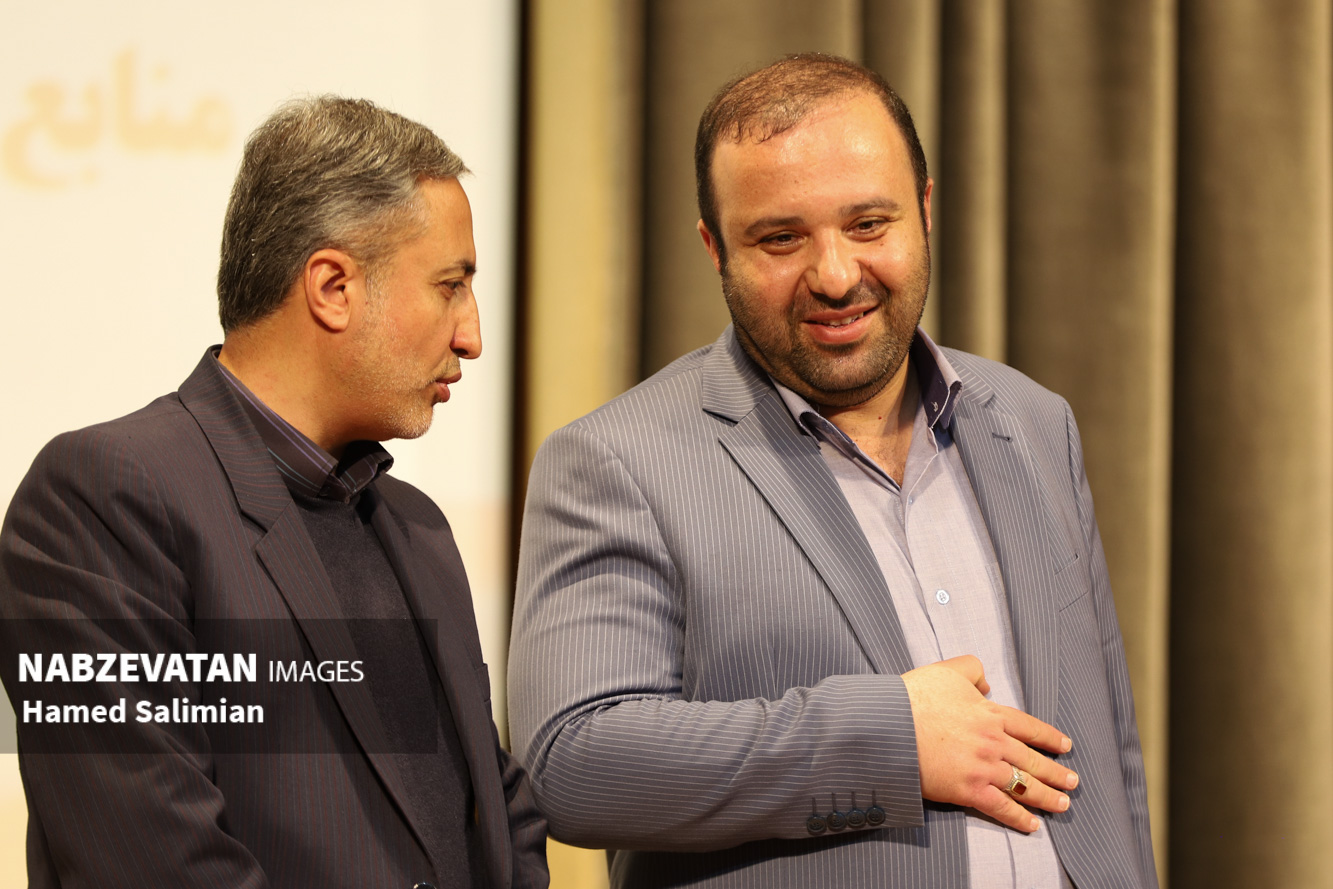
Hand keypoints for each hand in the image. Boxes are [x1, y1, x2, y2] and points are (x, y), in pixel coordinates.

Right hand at [902, 655, 1078, 831]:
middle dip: (1055, 772)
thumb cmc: (914, 696)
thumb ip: (971, 670)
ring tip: (1062, 805)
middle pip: (1032, 759)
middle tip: (1072, 781)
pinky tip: (1031, 825)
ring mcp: (984, 767)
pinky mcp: (968, 789)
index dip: (1048, 737)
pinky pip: (1001, 806)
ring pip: (1024, 784)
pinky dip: (1018, 818)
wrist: (892, 724)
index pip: (1028, 727)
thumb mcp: (946, 670)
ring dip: (1046, 796)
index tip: (1064, 746)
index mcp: (990, 713)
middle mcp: (993, 740)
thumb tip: (986, 685)